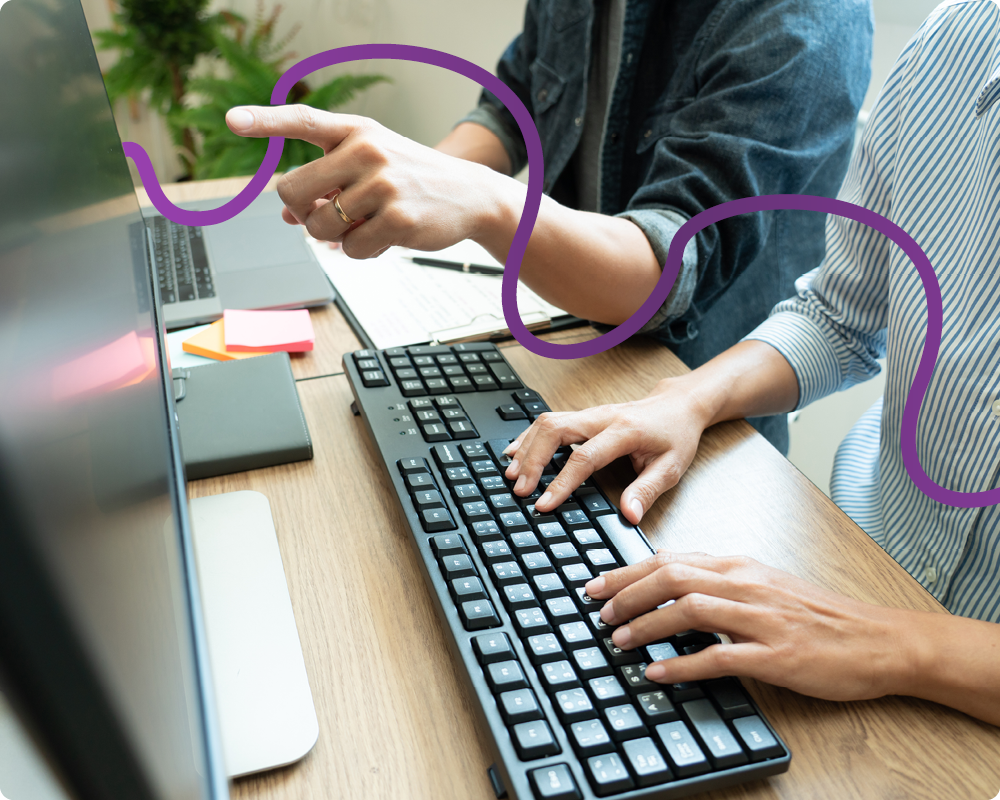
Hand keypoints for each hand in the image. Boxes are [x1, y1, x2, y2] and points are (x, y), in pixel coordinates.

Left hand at [226, 105, 504, 257]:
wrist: (468, 194)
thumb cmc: (410, 178)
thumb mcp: (369, 168)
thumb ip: (327, 183)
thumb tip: (288, 217)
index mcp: (355, 131)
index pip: (302, 121)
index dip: (264, 122)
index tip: (232, 121)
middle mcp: (367, 150)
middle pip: (292, 192)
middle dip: (302, 212)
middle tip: (326, 213)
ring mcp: (383, 184)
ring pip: (320, 227)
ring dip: (334, 236)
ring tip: (364, 223)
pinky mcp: (397, 219)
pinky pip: (351, 249)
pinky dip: (360, 251)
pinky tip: (384, 236)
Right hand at [503, 378, 712, 523]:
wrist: (678, 406)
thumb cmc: (675, 436)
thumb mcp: (671, 468)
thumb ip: (646, 491)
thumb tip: (628, 516)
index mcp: (624, 431)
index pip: (584, 457)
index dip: (561, 482)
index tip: (543, 504)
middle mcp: (602, 417)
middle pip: (555, 430)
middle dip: (532, 460)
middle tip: (520, 489)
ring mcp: (590, 414)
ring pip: (547, 422)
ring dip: (526, 448)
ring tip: (511, 475)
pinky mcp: (583, 416)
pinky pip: (549, 422)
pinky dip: (529, 437)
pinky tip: (516, 453)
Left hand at [586, 550, 909, 701]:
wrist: (877, 639)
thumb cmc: (818, 614)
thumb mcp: (764, 582)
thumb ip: (720, 579)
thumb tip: (670, 576)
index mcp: (741, 566)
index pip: (672, 559)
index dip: (628, 571)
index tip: (599, 585)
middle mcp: (746, 585)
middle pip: (673, 578)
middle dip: (627, 593)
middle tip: (599, 612)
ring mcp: (761, 619)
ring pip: (690, 611)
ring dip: (647, 626)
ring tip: (619, 640)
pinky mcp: (775, 655)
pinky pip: (720, 657)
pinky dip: (683, 665)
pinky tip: (659, 674)